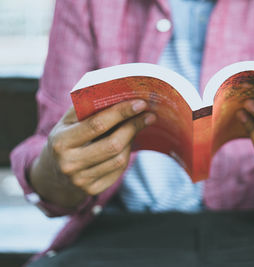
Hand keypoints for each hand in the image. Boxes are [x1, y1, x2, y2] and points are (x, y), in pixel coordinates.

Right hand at [30, 100, 155, 207]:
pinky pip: (119, 170)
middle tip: (148, 115)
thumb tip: (118, 94)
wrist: (53, 172)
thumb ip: (86, 108)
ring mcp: (81, 180)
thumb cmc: (66, 138)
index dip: (121, 113)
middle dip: (133, 127)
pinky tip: (127, 144)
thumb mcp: (67, 122)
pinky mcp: (92, 190)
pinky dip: (126, 154)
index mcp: (61, 142)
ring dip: (131, 140)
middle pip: (113, 144)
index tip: (140, 104)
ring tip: (137, 127)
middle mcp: (69, 164)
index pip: (97, 125)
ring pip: (119, 159)